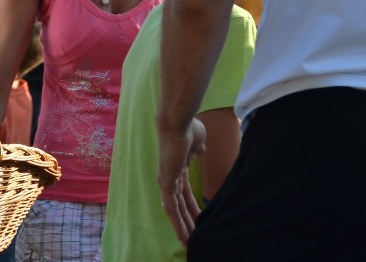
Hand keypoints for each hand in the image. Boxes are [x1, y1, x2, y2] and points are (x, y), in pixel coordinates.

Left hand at [157, 117, 205, 244]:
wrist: (179, 122)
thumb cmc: (188, 128)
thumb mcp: (198, 142)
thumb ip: (198, 150)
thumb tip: (200, 150)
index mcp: (178, 169)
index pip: (185, 193)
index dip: (192, 207)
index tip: (199, 219)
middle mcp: (170, 176)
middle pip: (179, 205)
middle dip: (186, 221)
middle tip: (192, 238)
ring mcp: (167, 180)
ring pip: (174, 210)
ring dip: (182, 226)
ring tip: (188, 242)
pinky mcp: (166, 182)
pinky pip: (170, 207)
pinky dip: (176, 222)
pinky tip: (182, 234)